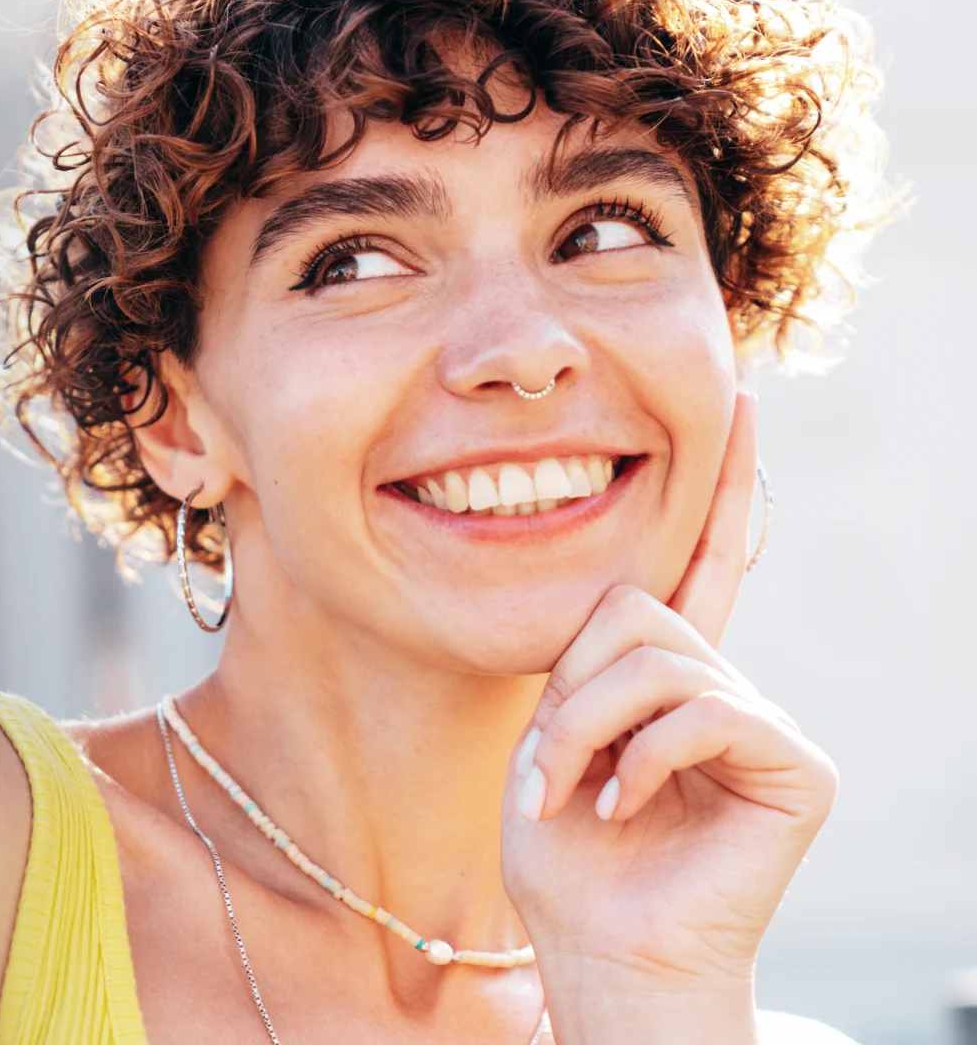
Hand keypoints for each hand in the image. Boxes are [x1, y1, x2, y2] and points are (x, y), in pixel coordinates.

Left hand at [500, 394, 837, 1043]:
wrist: (599, 949)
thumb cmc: (566, 856)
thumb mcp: (552, 734)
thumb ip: (590, 660)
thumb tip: (624, 607)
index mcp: (667, 674)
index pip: (697, 562)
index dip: (720, 484)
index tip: (739, 399)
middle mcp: (724, 686)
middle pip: (635, 611)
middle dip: (571, 690)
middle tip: (552, 768)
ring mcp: (765, 726)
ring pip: (658, 659)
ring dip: (589, 729)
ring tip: (578, 792)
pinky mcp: (797, 765)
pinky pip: (703, 712)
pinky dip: (641, 760)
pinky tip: (625, 809)